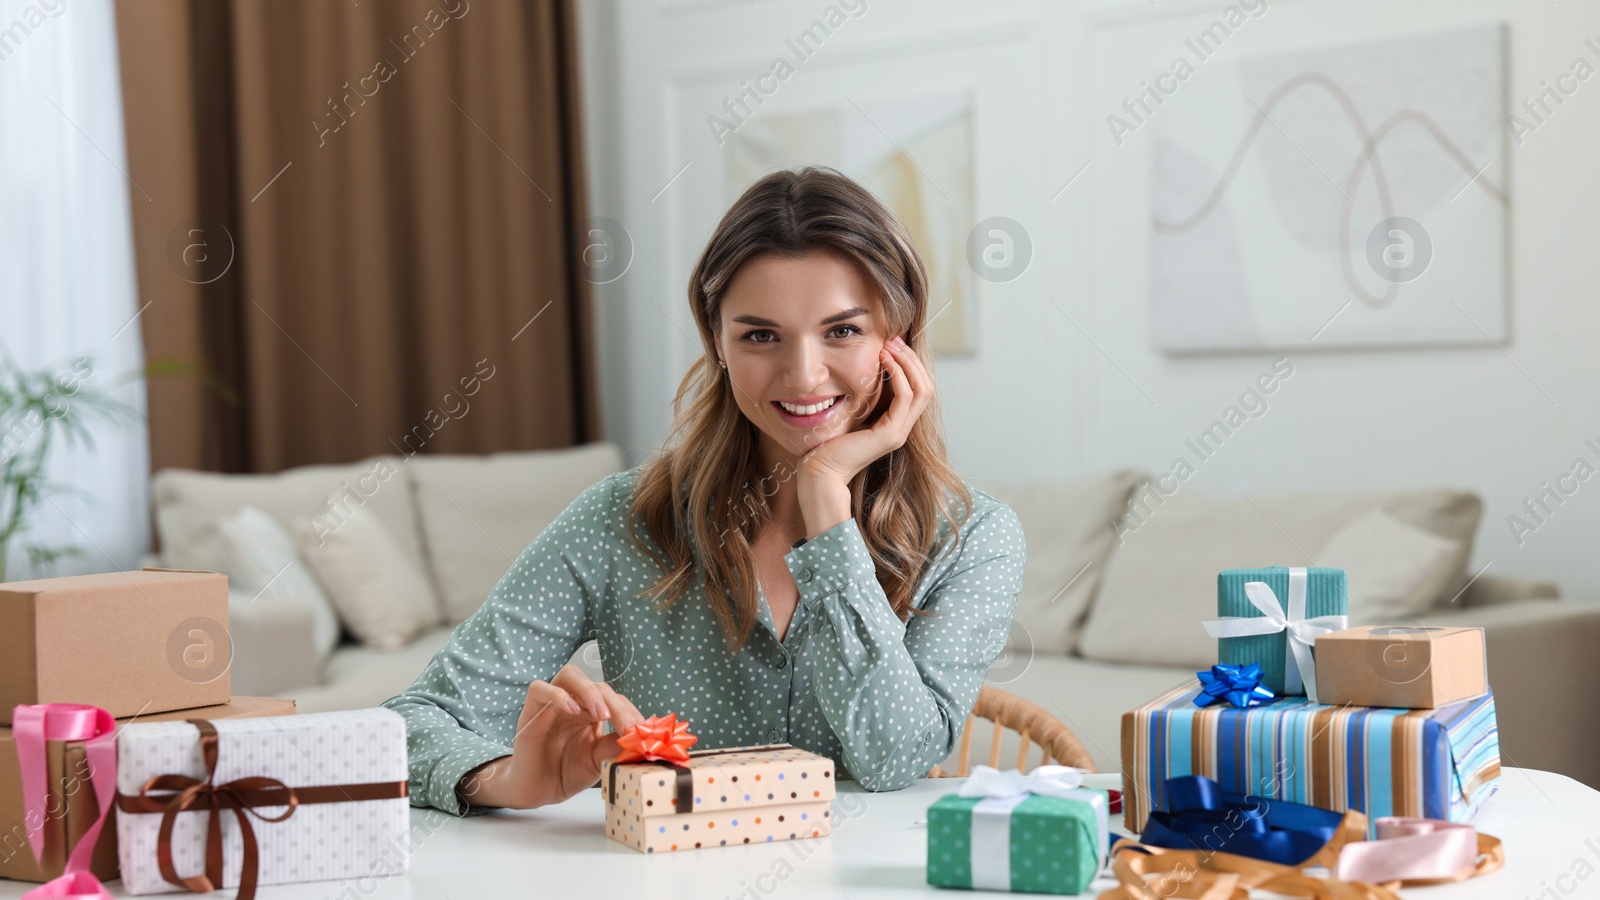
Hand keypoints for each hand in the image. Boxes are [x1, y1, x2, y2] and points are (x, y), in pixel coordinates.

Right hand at [457, 663, 644, 809]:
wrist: (537, 791)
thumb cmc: (566, 773)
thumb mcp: (597, 760)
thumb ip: (614, 746)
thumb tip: (637, 736)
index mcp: (591, 712)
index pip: (614, 699)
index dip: (630, 711)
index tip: (643, 730)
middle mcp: (574, 702)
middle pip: (597, 686)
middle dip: (616, 705)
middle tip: (627, 727)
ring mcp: (552, 704)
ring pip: (570, 675)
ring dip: (589, 690)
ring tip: (601, 713)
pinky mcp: (531, 711)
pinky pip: (539, 688)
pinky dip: (557, 694)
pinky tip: (572, 710)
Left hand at [799, 334, 932, 486]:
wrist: (821, 472)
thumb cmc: (829, 444)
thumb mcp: (851, 412)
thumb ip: (863, 397)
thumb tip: (866, 369)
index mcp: (896, 423)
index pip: (919, 388)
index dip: (910, 363)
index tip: (893, 343)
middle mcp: (902, 428)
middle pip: (926, 386)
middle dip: (912, 359)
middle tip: (894, 339)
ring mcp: (899, 432)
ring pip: (922, 389)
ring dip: (907, 363)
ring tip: (890, 346)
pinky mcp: (890, 434)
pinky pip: (905, 397)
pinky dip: (898, 375)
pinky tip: (884, 362)